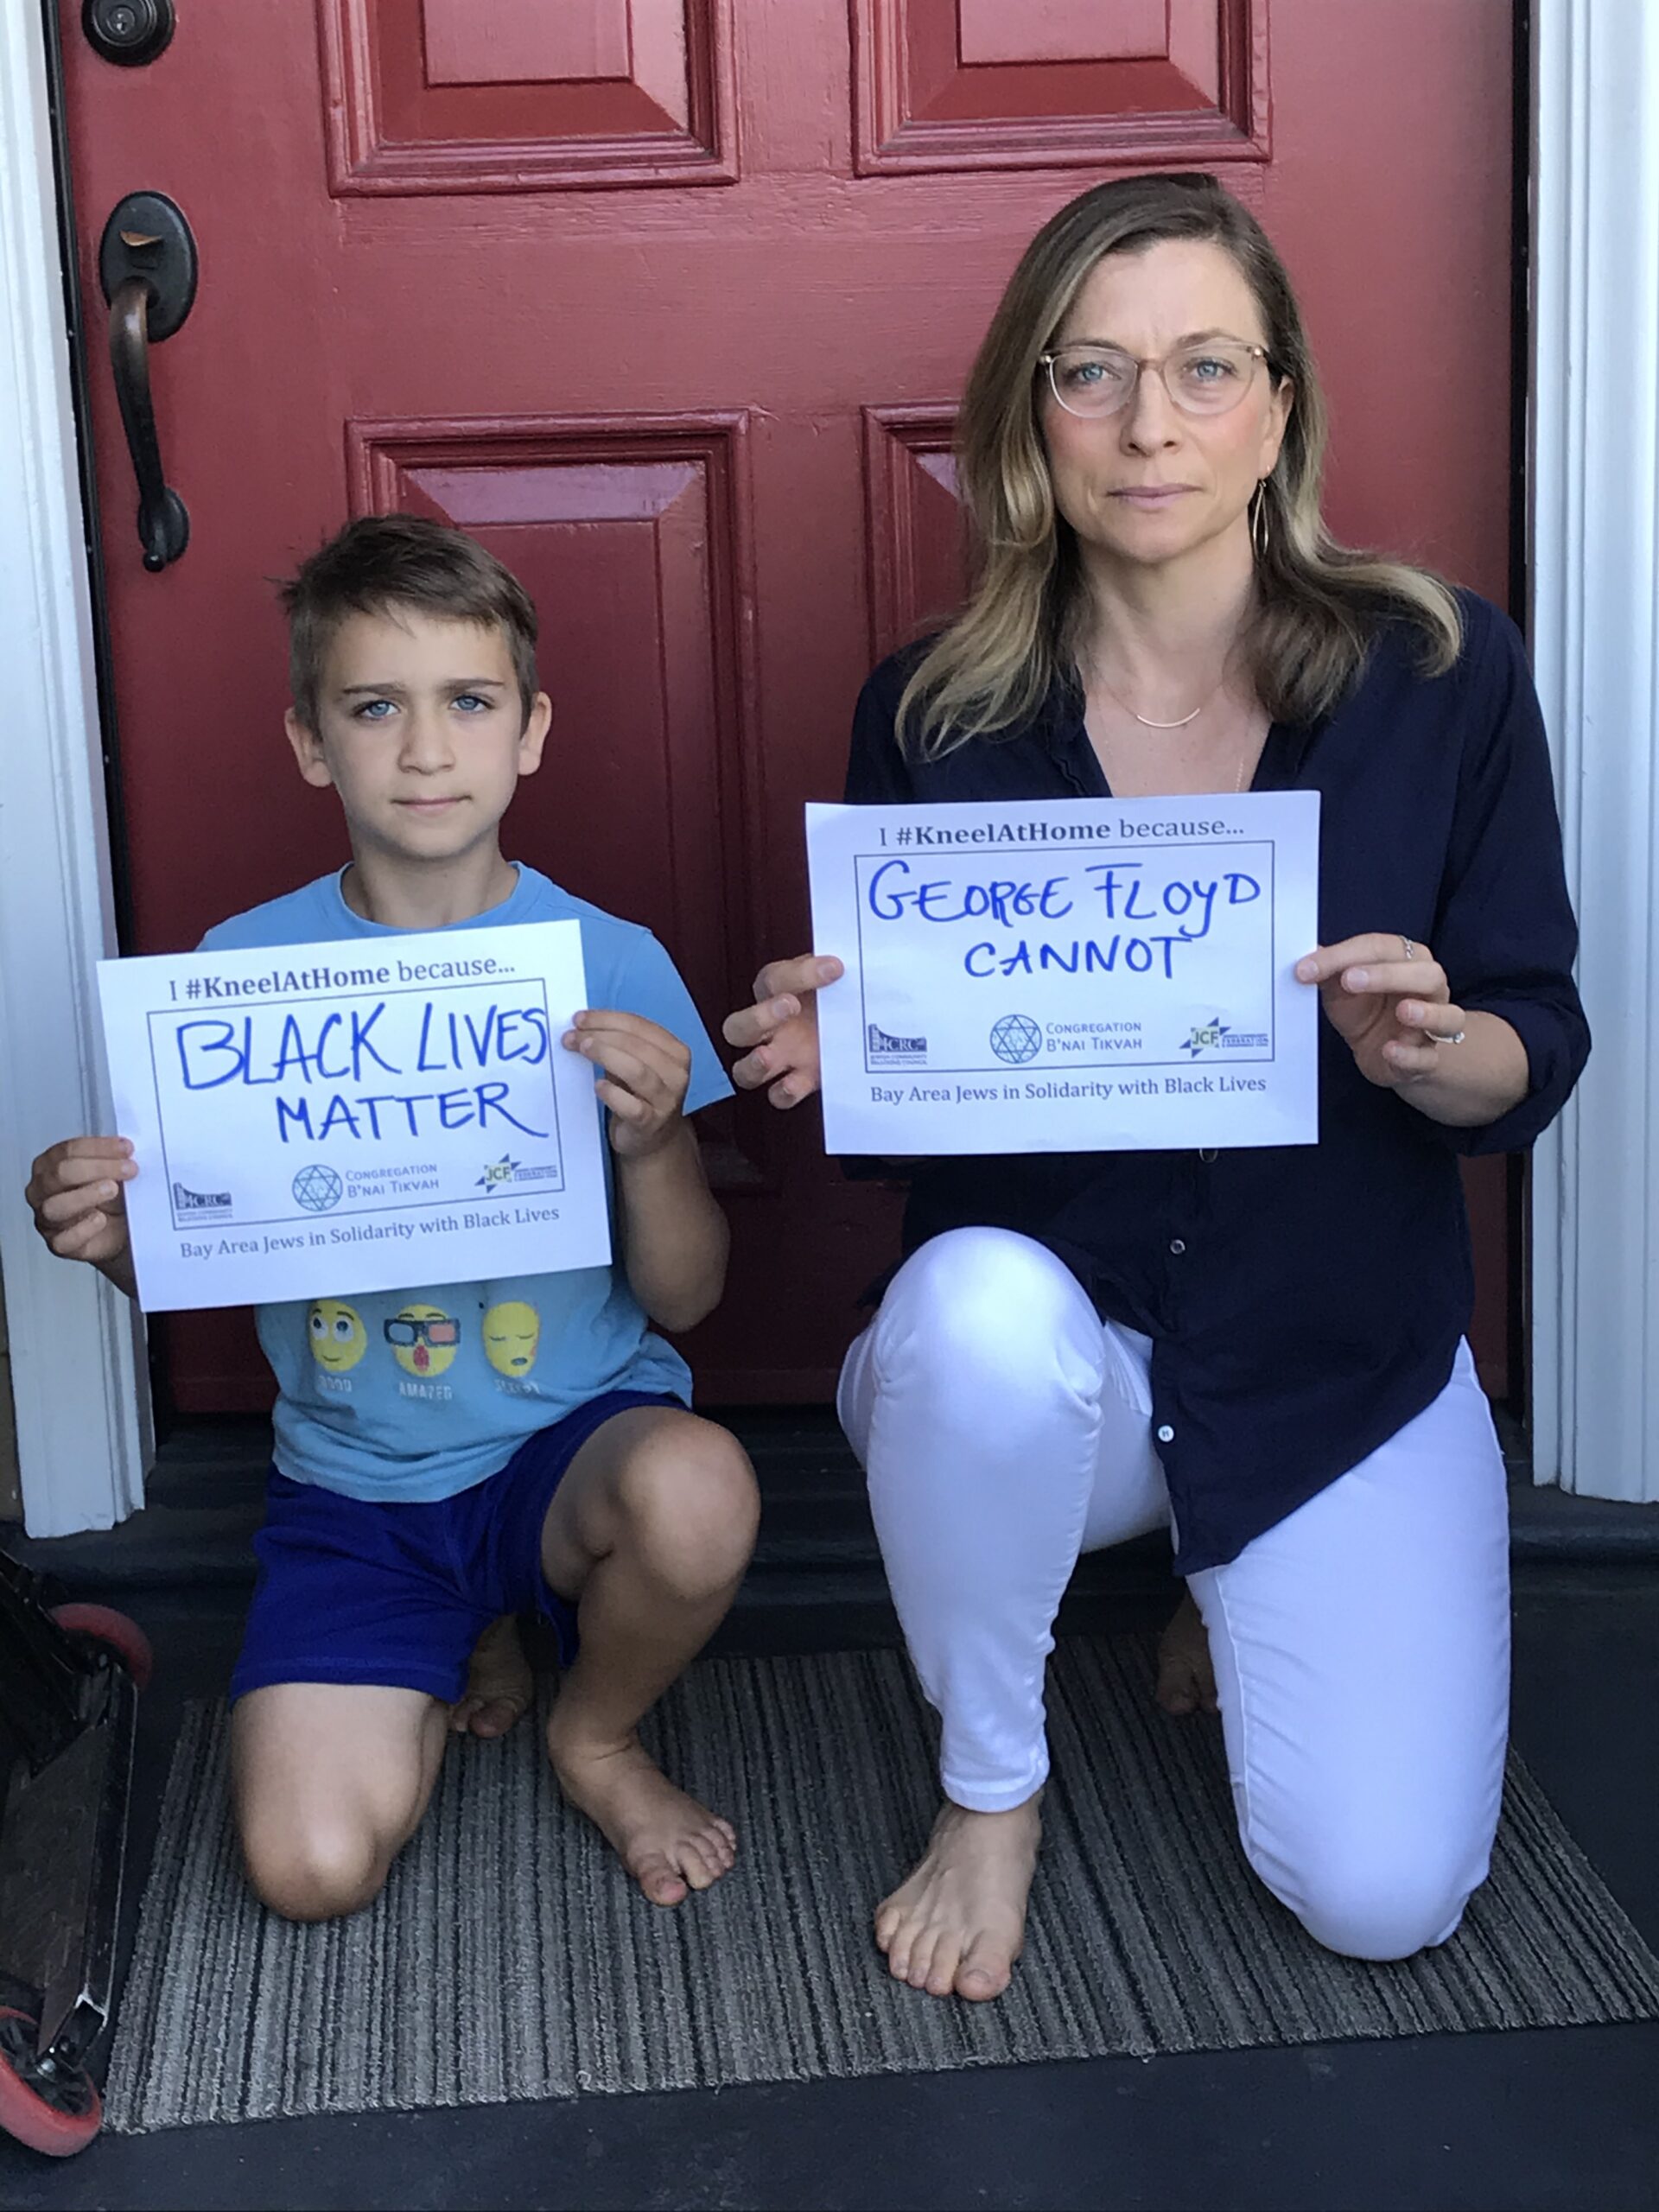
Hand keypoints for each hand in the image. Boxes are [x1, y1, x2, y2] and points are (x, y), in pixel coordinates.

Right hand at [25, 1136, 137, 1268]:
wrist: (120, 1230)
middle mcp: (42, 1191)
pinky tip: (100, 1220)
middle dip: (98, 1168)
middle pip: (60, 1174)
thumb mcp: (113, 1173)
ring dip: (86, 1195)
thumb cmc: (110, 1198)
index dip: (99, 1148)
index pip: (67, 1151)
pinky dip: (83, 1229)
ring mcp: (47, 1219)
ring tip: (112, 1190)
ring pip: (54, 1206)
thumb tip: (127, 1154)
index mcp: (50, 1166)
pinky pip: (63, 1240)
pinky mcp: (58, 1244)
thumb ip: (114, 1160)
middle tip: (128, 1169)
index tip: (126, 1149)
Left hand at [563, 1010, 690, 1160]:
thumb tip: (581, 1025)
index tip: (579, 1019)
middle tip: (572, 1036)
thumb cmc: (639, 1094)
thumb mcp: (634, 1064)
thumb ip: (616, 1044)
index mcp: (675, 1051)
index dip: (607, 1019)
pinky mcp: (651, 1123)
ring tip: (582, 1050)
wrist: (653, 1139)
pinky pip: (632, 1106)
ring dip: (605, 1055)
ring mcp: (666, 1100)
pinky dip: (613, 1093)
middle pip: (637, 1045)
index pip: (640, 1026)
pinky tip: (598, 1086)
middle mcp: (677, 1073)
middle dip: (601, 1035)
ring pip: (637, 1070)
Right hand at [721, 955, 842, 1108]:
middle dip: (760, 1017)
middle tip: (790, 1006)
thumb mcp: (840, 975)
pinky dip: (782, 1093)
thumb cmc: (844, 993)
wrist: (868, 1027)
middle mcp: (771, 1028)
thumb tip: (852, 959)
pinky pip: (777, 1096)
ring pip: (743, 1069)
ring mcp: (781, 1059)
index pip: (775, 979)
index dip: (802, 973)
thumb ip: (838, 970)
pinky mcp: (799, 1083)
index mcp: (778, 993)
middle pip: (738, 1027)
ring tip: (768, 1056)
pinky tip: (794, 1084)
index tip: (834, 968)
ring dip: (753, 1064)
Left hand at [1295, 934, 1468, 1088]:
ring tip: (1403, 1010)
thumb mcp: (1341, 989)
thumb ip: (1328, 973)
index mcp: (1406, 961)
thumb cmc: (1365, 1011)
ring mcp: (1434, 1025)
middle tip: (1349, 980)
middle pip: (1426, 974)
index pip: (1381, 948)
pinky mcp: (1426, 1059)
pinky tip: (1391, 1049)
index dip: (1344, 955)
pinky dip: (1411, 1054)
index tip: (1307, 968)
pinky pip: (1429, 1057)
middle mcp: (1429, 989)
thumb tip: (1305, 955)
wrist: (1381, 1052)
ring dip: (1426, 1013)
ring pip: (1448, 1015)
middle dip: (1389, 975)